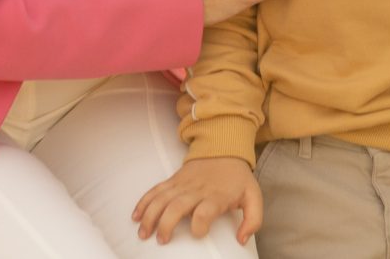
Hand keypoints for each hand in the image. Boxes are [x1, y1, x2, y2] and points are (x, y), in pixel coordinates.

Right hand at [133, 157, 262, 244]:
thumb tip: (241, 240)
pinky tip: (136, 216)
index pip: (205, 211)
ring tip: (143, 233)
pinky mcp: (173, 180)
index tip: (198, 234)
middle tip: (161, 240)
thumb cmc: (238, 179)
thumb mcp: (253, 197)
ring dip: (150, 216)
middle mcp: (197, 190)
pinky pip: (155, 190)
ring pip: (162, 198)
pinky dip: (144, 202)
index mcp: (216, 196)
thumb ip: (253, 220)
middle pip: (177, 206)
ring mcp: (182, 184)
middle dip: (166, 223)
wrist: (225, 149)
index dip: (200, 225)